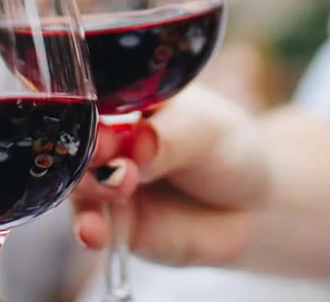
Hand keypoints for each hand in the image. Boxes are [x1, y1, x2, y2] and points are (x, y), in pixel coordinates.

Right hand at [73, 85, 269, 266]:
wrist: (252, 207)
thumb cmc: (227, 150)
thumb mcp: (205, 130)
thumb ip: (169, 137)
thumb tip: (136, 143)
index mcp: (125, 100)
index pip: (92, 97)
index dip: (91, 108)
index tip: (104, 122)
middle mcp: (109, 139)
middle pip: (78, 140)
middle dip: (89, 149)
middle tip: (109, 154)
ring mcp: (107, 181)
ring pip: (79, 183)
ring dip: (90, 187)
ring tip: (119, 187)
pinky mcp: (112, 222)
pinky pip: (90, 226)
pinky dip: (89, 230)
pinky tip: (95, 233)